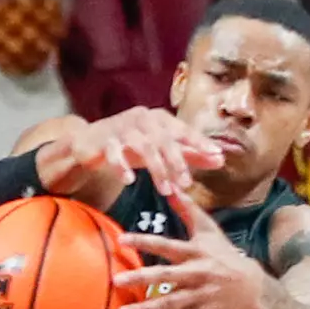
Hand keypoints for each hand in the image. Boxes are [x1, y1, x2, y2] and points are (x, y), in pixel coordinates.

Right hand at [37, 109, 224, 197]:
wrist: (89, 141)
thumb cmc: (130, 144)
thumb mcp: (160, 149)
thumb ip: (190, 154)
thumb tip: (220, 160)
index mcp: (159, 118)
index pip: (183, 130)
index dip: (200, 143)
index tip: (217, 157)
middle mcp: (142, 119)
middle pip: (164, 139)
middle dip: (178, 162)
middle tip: (187, 183)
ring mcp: (122, 128)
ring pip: (143, 147)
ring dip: (156, 169)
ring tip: (165, 189)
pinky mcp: (104, 141)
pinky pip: (115, 153)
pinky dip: (122, 166)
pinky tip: (129, 180)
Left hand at [114, 190, 264, 308]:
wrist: (251, 287)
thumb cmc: (224, 254)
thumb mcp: (209, 230)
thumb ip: (189, 209)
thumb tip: (172, 186)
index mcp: (195, 252)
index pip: (167, 245)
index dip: (145, 241)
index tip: (122, 239)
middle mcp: (196, 274)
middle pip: (166, 276)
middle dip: (142, 279)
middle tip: (116, 281)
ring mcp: (198, 296)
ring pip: (169, 304)